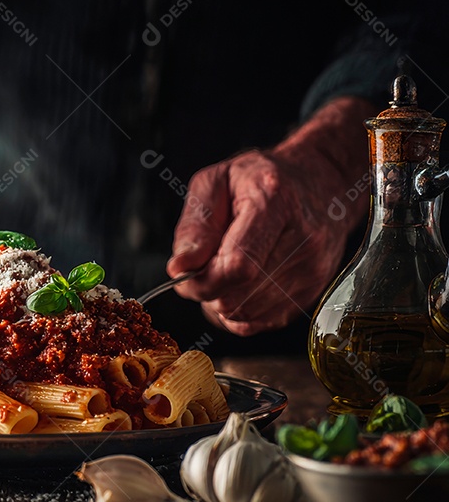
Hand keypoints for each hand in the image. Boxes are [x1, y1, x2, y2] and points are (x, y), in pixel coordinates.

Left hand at [166, 97, 373, 335]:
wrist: (321, 182)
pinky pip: (262, 322)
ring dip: (222, 301)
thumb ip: (195, 225)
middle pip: (239, 295)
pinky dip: (240, 311)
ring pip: (247, 314)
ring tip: (225, 270)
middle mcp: (303, 240)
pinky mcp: (313, 292)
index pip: (237, 265)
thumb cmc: (259, 179)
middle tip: (205, 266)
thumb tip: (180, 268)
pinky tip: (241, 284)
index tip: (184, 272)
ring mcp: (314, 270)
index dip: (201, 279)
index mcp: (275, 203)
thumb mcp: (215, 182)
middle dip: (207, 290)